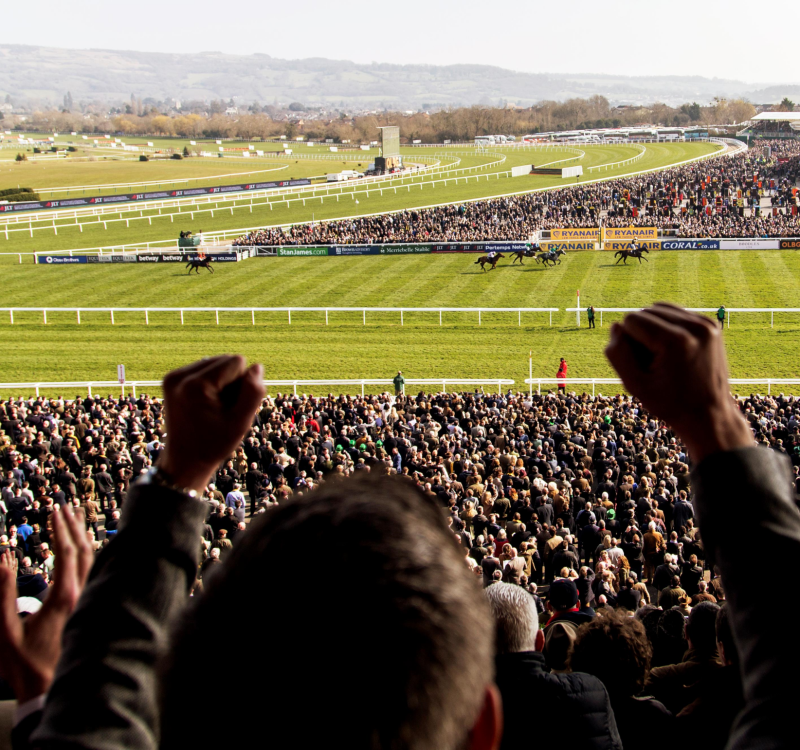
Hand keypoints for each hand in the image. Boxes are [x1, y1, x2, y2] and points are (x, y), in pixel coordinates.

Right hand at [0, 505, 92, 702]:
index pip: (66, 551)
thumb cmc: (25, 663)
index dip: (60, 528)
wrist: (49, 690)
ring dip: (84, 536)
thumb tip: (1, 559)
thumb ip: (2, 592)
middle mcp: (84, 594)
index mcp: (65, 597)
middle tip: (64, 506)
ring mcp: (90, 600)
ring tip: (75, 518)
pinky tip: (83, 547)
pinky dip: (89, 552)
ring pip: (94, 558)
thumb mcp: (4, 629)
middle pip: (84, 549)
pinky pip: (94, 570)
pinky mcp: (90, 607)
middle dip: (73, 525)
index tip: (53, 511)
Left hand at [159, 356, 263, 491]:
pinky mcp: (171, 378)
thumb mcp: (240, 423)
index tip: (230, 408)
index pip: (236, 362)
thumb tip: (257, 366)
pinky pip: (204, 368)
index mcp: (195, 385)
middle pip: (224, 360)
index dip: (242, 384)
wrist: (184, 460)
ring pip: (215, 363)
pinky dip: (211, 383)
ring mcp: (173, 376)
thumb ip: (253, 393)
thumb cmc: (214, 444)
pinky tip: (205, 404)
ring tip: (213, 409)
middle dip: (232, 381)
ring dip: (222, 382)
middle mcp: (180, 376)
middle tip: (221, 410)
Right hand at [605, 304, 751, 462]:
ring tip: (662, 355)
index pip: (631, 319)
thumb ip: (618, 354)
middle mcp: (695, 327)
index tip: (642, 365)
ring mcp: (706, 324)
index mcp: (676, 341)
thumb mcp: (635, 385)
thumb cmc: (670, 403)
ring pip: (660, 309)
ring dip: (652, 327)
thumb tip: (616, 326)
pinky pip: (676, 314)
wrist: (710, 414)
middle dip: (640, 333)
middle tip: (653, 363)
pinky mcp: (711, 325)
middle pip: (646, 311)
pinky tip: (672, 350)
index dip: (628, 343)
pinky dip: (667, 327)